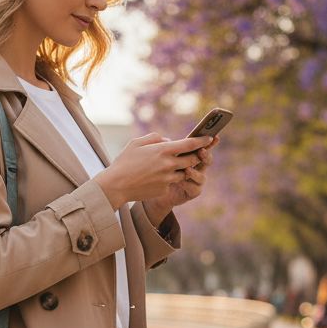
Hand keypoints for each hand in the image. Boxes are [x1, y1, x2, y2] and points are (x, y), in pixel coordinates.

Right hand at [94, 131, 215, 211]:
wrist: (116, 186)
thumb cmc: (124, 161)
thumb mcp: (137, 143)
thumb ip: (156, 138)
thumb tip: (169, 141)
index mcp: (163, 150)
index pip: (190, 144)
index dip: (202, 140)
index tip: (210, 138)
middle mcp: (169, 164)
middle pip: (192, 160)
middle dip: (196, 156)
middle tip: (197, 153)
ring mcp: (167, 179)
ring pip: (183, 173)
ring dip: (181, 169)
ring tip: (170, 166)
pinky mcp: (164, 190)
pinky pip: (171, 183)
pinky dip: (167, 179)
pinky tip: (154, 178)